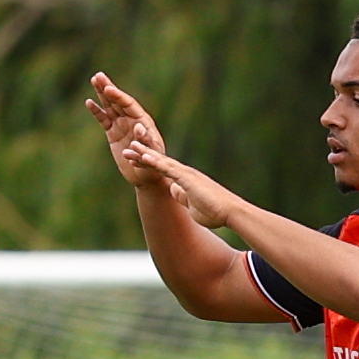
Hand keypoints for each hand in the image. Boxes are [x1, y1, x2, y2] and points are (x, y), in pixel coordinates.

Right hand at [87, 72, 167, 187]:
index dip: (118, 96)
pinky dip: (97, 111)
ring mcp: (122, 126)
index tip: (108, 89)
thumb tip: (138, 127)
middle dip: (108, 88)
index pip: (128, 105)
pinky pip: (104, 119)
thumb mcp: (152, 153)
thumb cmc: (153, 165)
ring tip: (94, 79)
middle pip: (118, 101)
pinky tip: (89, 102)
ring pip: (110, 106)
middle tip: (98, 76)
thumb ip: (145, 140)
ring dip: (102, 94)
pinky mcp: (114, 134)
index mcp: (143, 121)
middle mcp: (132, 120)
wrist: (146, 176)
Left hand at [121, 145, 242, 228]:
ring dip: (145, 154)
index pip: (162, 170)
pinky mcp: (187, 178)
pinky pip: (167, 168)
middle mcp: (185, 173)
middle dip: (143, 155)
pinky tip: (143, 156)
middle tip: (128, 148)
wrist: (230, 212)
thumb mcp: (192, 206)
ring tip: (131, 146)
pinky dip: (155, 162)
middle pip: (160, 162)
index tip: (135, 160)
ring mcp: (186, 174)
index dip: (148, 164)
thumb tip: (173, 191)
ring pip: (161, 161)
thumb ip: (182, 197)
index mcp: (185, 180)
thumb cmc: (215, 212)